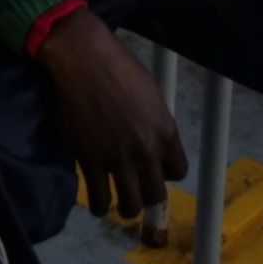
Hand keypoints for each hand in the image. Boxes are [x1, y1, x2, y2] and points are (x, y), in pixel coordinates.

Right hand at [37, 9, 187, 225]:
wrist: (83, 56)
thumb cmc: (117, 64)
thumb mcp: (150, 94)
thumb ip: (154, 123)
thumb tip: (151, 141)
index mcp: (165, 131)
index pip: (179, 171)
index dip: (165, 173)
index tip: (153, 168)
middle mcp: (146, 151)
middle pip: (156, 195)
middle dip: (146, 194)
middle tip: (134, 188)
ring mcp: (118, 159)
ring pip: (130, 206)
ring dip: (126, 207)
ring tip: (118, 201)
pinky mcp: (90, 161)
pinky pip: (99, 199)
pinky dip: (99, 206)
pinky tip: (97, 201)